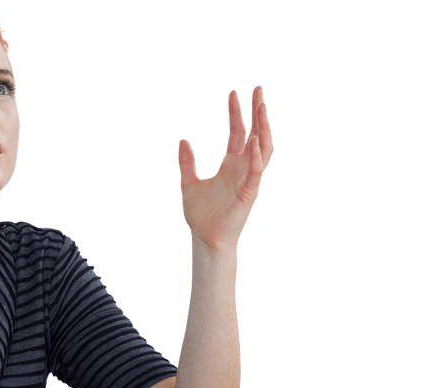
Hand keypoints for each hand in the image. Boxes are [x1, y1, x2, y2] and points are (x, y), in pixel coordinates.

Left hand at [178, 85, 273, 254]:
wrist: (204, 238)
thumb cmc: (200, 215)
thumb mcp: (188, 183)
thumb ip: (187, 162)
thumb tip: (183, 140)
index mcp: (230, 165)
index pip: (237, 133)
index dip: (236, 113)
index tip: (233, 93)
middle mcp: (242, 169)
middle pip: (255, 134)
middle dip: (257, 112)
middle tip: (258, 89)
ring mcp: (248, 179)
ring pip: (263, 148)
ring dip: (264, 127)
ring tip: (262, 107)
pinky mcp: (249, 193)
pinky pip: (257, 172)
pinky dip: (257, 157)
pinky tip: (255, 140)